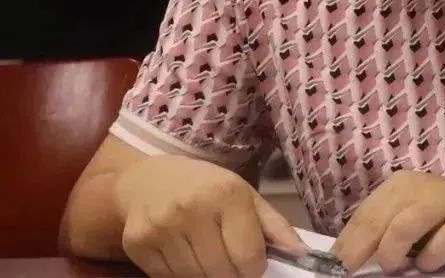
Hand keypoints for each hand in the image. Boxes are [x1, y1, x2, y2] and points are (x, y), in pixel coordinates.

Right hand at [114, 155, 305, 276]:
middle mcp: (192, 209)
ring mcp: (161, 228)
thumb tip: (301, 254)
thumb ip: (274, 226)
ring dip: (205, 274)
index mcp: (226, 194)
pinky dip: (180, 275)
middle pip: (221, 272)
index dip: (254, 269)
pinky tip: (181, 253)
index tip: (252, 264)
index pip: (248, 256)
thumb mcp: (244, 195)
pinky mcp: (137, 244)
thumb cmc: (205, 188)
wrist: (147, 181)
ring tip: (205, 254)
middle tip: (229, 261)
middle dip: (231, 274)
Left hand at [334, 171, 444, 273]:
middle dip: (358, 251)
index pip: (362, 216)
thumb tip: (345, 258)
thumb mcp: (412, 218)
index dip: (345, 245)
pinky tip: (432, 263)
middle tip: (348, 273)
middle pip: (376, 220)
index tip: (331, 269)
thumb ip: (384, 230)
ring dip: (392, 253)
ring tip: (394, 266)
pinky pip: (438, 246)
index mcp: (400, 185)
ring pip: (402, 228)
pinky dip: (429, 261)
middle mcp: (419, 186)